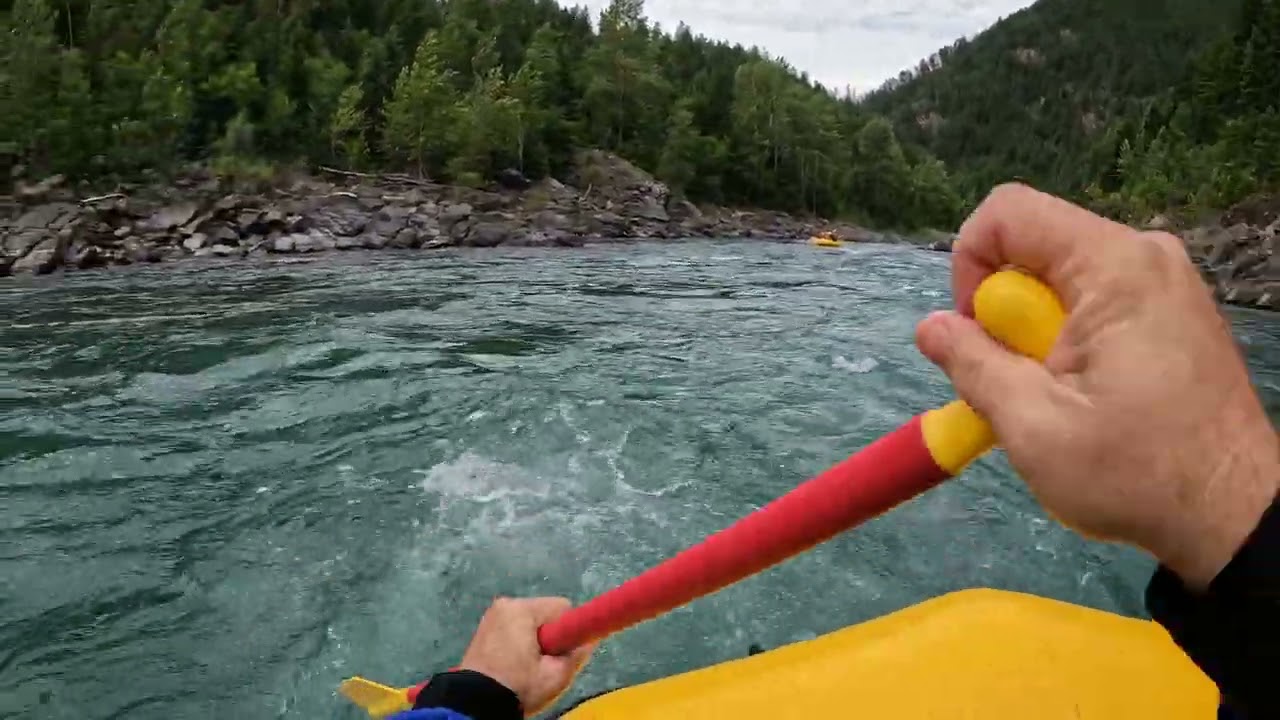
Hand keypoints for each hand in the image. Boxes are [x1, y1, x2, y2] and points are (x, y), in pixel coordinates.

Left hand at [459, 597, 596, 715]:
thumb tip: (590, 639)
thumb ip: (578, 653)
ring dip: (534, 641)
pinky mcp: (483, 628)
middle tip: (544, 665)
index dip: (569, 631)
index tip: (562, 653)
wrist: (475, 705)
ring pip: (529, 623)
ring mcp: (492, 615)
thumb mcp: (556, 676)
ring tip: (527, 668)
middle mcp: (505, 604)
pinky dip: (519, 643)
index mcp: (522, 609)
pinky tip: (513, 665)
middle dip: (551, 636)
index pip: (563, 608)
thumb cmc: (518, 686)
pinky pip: (513, 629)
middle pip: (545, 615)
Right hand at [915, 184, 1278, 588]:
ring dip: (1032, 332)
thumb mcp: (1033, 425)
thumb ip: (973, 364)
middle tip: (1015, 381)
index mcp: (1114, 266)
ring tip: (1050, 398)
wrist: (1237, 516)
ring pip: (1060, 278)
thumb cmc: (1136, 472)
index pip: (1008, 211)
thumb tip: (931, 326)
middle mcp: (1145, 255)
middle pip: (1035, 247)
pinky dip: (1068, 340)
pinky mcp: (1174, 312)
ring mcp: (1166, 282)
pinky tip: (1083, 397)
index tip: (975, 332)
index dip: (969, 262)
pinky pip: (1095, 301)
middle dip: (1003, 310)